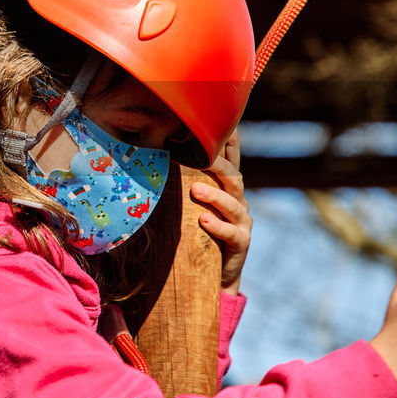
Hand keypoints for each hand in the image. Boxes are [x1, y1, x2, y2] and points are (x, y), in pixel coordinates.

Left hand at [190, 131, 251, 292]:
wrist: (216, 275)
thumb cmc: (198, 234)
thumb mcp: (192, 206)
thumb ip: (183, 184)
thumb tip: (155, 160)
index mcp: (227, 188)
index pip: (230, 159)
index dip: (229, 141)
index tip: (218, 122)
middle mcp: (238, 200)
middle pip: (233, 176)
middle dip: (217, 164)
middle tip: (198, 155)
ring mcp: (242, 221)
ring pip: (233, 202)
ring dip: (214, 195)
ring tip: (195, 190)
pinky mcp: (241, 242)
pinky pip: (232, 232)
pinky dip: (218, 225)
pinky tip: (204, 220)